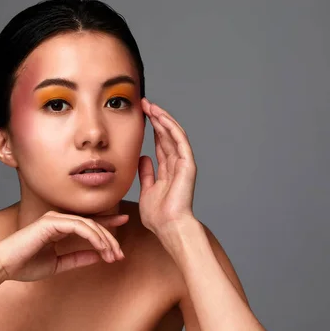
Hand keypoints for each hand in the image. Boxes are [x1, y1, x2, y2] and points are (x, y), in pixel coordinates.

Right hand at [0, 211, 127, 283]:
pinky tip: (101, 248)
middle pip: (92, 223)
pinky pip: (79, 226)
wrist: (2, 266)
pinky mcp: (51, 222)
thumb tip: (98, 258)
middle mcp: (58, 219)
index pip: (88, 223)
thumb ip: (77, 259)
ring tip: (113, 255)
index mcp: (59, 227)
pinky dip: (93, 236)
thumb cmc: (24, 265)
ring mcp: (54, 218)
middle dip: (110, 238)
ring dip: (104, 240)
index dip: (107, 223)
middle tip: (120, 254)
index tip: (125, 223)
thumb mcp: (58, 264)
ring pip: (89, 224)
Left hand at [138, 97, 197, 236]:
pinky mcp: (187, 164)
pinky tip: (161, 116)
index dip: (152, 129)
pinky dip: (170, 127)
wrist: (169, 227)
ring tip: (150, 105)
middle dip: (156, 118)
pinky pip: (179, 140)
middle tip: (144, 103)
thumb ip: (146, 174)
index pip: (161, 144)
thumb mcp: (146, 191)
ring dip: (162, 118)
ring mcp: (184, 163)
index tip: (142, 115)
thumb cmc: (159, 216)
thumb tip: (143, 157)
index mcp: (168, 171)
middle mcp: (177, 165)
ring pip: (173, 134)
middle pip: (167, 135)